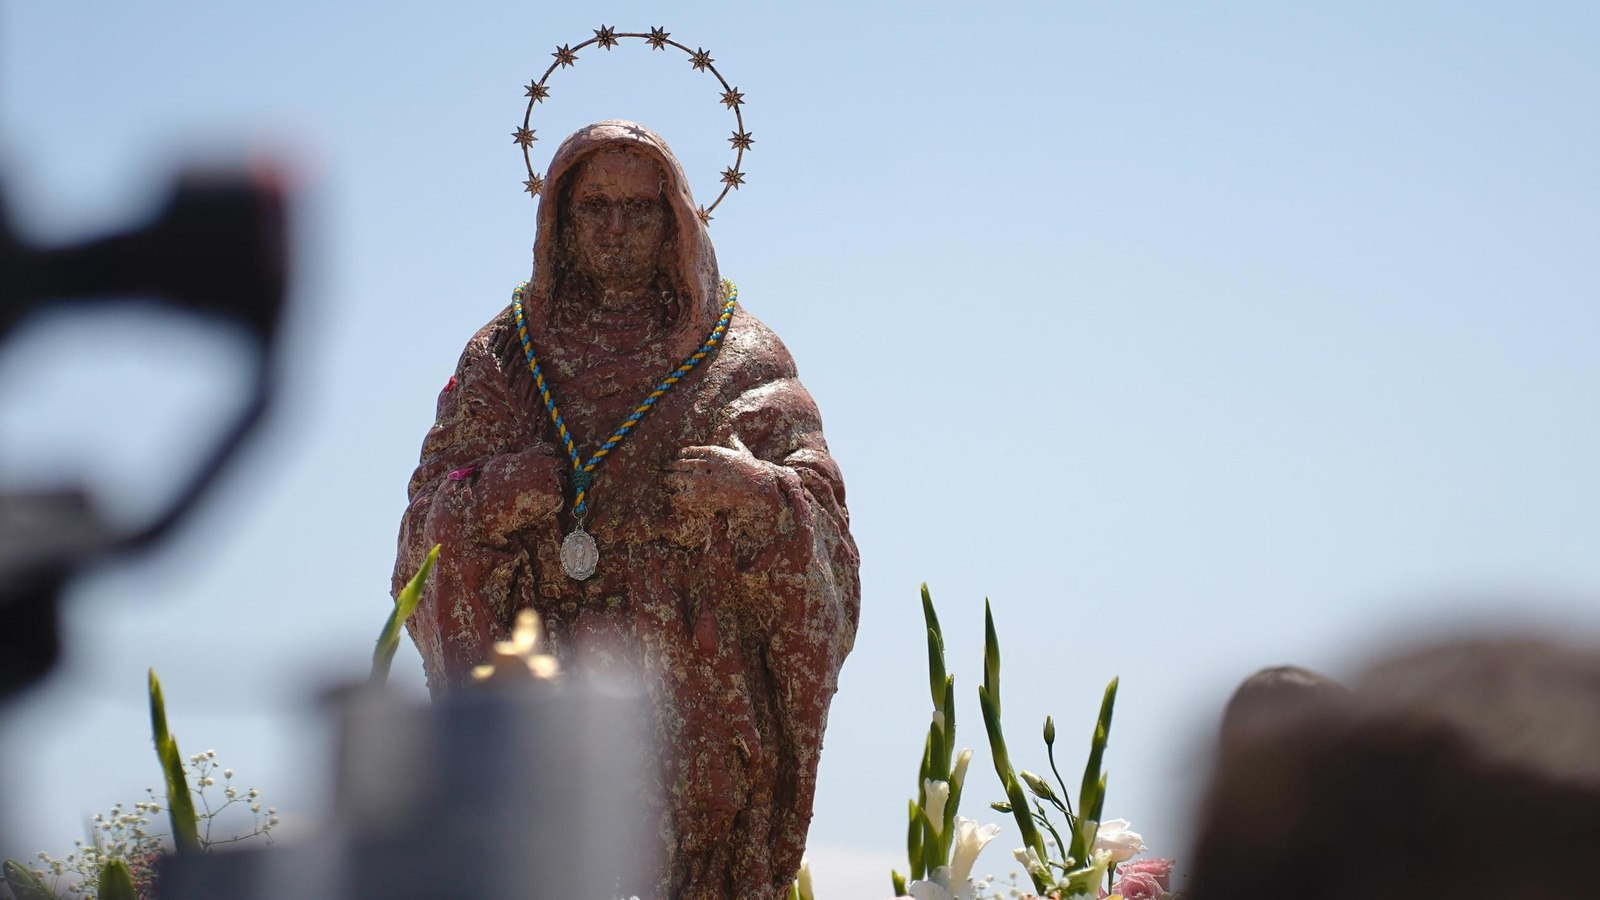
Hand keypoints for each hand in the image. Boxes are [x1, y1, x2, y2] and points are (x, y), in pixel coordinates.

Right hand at [447, 445, 564, 541]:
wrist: (490, 505)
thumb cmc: (490, 484)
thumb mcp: (498, 461)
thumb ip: (511, 454)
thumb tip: (511, 449)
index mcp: (532, 454)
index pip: (549, 448)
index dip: (548, 456)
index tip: (545, 463)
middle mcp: (544, 464)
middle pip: (560, 463)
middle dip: (556, 470)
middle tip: (548, 481)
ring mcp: (550, 480)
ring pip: (562, 481)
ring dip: (556, 486)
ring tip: (544, 496)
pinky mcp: (553, 497)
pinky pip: (560, 499)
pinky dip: (554, 503)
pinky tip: (543, 507)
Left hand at [664, 436, 776, 515]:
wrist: (757, 484)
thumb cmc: (751, 467)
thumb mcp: (741, 450)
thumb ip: (731, 440)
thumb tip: (729, 428)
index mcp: (712, 451)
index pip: (690, 450)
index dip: (682, 453)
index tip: (679, 456)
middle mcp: (704, 463)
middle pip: (680, 463)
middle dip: (671, 466)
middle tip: (664, 467)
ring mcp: (702, 479)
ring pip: (677, 477)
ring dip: (669, 478)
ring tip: (663, 479)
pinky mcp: (702, 494)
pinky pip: (682, 495)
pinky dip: (675, 496)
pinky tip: (672, 497)